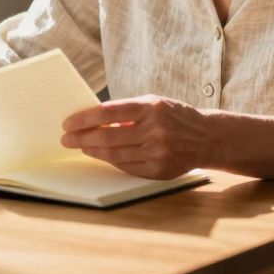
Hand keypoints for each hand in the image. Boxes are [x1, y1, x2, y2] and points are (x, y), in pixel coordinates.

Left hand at [60, 94, 211, 179]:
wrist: (208, 137)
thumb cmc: (175, 116)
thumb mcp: (154, 103)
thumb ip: (127, 110)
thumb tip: (92, 119)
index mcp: (151, 108)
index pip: (109, 112)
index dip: (85, 119)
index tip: (68, 123)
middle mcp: (155, 130)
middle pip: (108, 137)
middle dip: (82, 138)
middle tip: (66, 139)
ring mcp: (157, 152)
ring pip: (115, 155)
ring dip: (93, 151)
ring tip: (80, 147)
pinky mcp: (159, 170)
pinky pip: (127, 167)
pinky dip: (111, 161)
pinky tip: (100, 155)